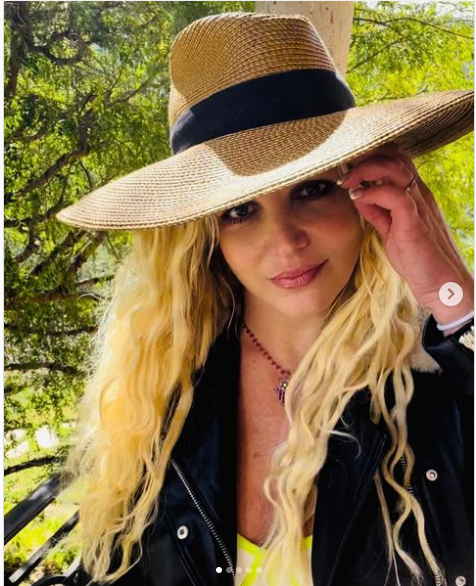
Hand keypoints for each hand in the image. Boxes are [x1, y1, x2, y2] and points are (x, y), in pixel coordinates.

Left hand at [338, 142, 473, 325]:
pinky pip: (395, 195)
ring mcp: (419, 205)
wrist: (441, 284)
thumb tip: (358, 197)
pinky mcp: (415, 221)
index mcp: (414, 194)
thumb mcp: (390, 231)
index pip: (395, 159)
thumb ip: (376, 213)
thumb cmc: (418, 260)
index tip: (347, 169)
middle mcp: (418, 193)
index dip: (370, 156)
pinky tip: (358, 198)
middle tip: (343, 173)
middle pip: (394, 155)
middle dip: (364, 157)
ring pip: (395, 168)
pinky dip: (373, 192)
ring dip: (365, 170)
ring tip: (347, 182)